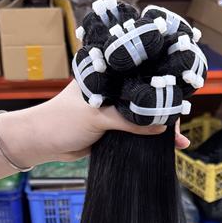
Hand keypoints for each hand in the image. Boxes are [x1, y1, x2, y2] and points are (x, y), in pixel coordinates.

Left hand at [15, 80, 190, 163]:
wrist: (42, 143)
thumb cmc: (62, 120)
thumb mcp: (96, 117)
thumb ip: (128, 121)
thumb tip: (160, 128)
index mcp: (108, 74)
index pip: (143, 74)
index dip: (163, 86)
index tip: (179, 100)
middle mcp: (114, 88)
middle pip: (149, 96)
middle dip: (166, 112)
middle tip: (179, 129)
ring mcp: (114, 109)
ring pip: (145, 116)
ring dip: (161, 128)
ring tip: (179, 142)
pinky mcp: (113, 127)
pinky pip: (137, 131)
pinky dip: (151, 138)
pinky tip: (167, 147)